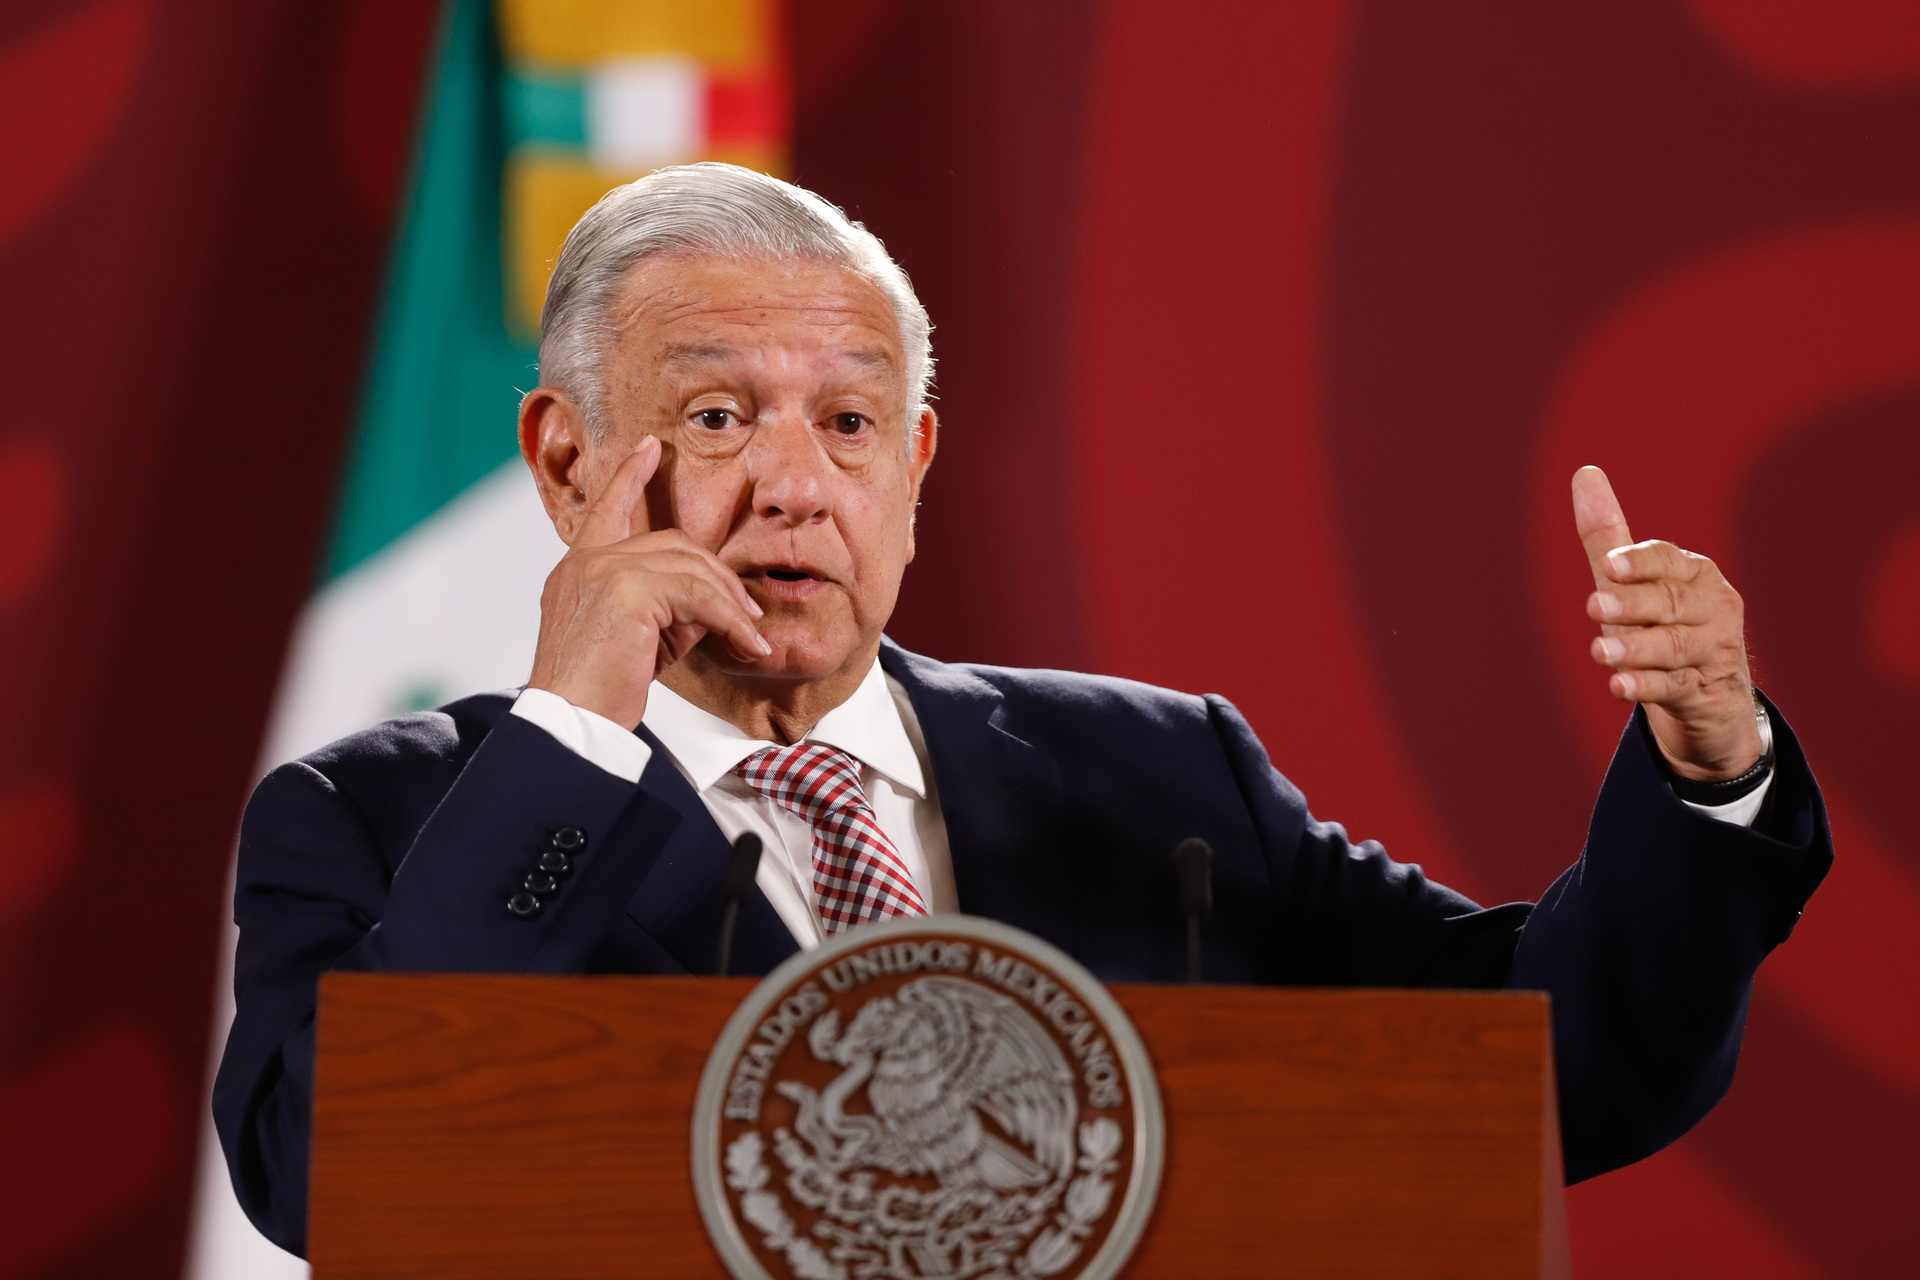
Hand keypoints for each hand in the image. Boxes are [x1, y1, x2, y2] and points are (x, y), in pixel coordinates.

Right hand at [528, 436, 770, 729]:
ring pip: (690, 569)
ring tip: (749, 635)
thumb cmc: (597, 691)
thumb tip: (711, 603)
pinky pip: (698, 596)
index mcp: (578, 569)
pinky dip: (729, 621)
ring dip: (729, 604)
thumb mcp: (636, 640)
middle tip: (746, 613)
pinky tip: (745, 644)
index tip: (650, 448)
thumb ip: (666, 609)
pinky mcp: (627, 590)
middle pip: (672, 543)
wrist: (570, 724)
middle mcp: (586, 562)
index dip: (630, 476)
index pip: (607, 510)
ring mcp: (605, 570)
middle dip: (717, 576)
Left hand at [1572, 465, 1763, 780]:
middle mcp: (1713, 607)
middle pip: (1671, 602)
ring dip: (1637, 648)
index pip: (1668, 561)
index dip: (1641, 563)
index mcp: (1695, 573)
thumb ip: (1608, 538)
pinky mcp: (1706, 690)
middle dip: (1634, 604)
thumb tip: (1585, 472)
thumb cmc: (1662, 625)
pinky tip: (1618, 685)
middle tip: (1596, 606)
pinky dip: (1647, 686)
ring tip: (1600, 651)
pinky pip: (1675, 686)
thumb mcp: (1633, 584)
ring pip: (1675, 646)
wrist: (1708, 695)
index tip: (1610, 566)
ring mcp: (1714, 650)